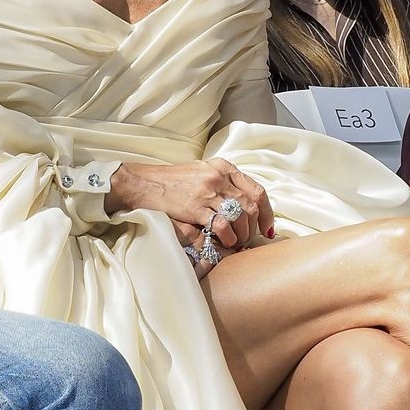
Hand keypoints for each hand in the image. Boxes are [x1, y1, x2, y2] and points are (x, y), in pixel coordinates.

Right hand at [105, 159, 274, 253]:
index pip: (256, 190)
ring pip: (239, 215)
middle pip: (251, 205)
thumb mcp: (201, 172)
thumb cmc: (171, 182)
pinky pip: (221, 224)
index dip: (266, 212)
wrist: (143, 183)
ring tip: (236, 242)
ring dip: (241, 233)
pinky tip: (224, 242)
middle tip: (248, 239)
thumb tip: (243, 205)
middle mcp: (219, 177)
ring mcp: (207, 191)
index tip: (266, 228)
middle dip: (253, 227)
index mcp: (223, 167)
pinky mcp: (195, 206)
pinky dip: (228, 237)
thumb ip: (223, 183)